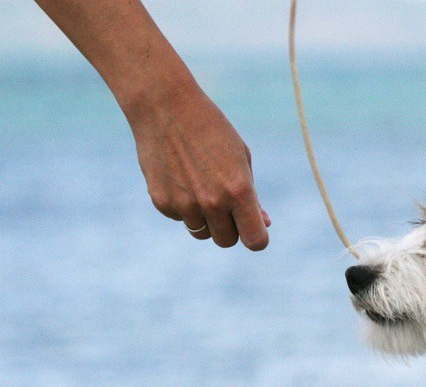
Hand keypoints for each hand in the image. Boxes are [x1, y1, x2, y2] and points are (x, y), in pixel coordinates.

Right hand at [32, 0, 271, 250]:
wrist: (165, 106)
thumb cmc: (212, 131)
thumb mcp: (241, 160)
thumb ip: (252, 197)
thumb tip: (264, 223)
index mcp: (239, 191)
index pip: (255, 240)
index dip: (257, 237)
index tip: (253, 228)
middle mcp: (212, 202)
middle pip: (226, 241)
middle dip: (230, 229)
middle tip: (225, 205)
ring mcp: (184, 204)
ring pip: (201, 233)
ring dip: (205, 219)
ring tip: (201, 186)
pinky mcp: (161, 202)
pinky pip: (179, 218)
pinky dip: (182, 207)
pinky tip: (180, 178)